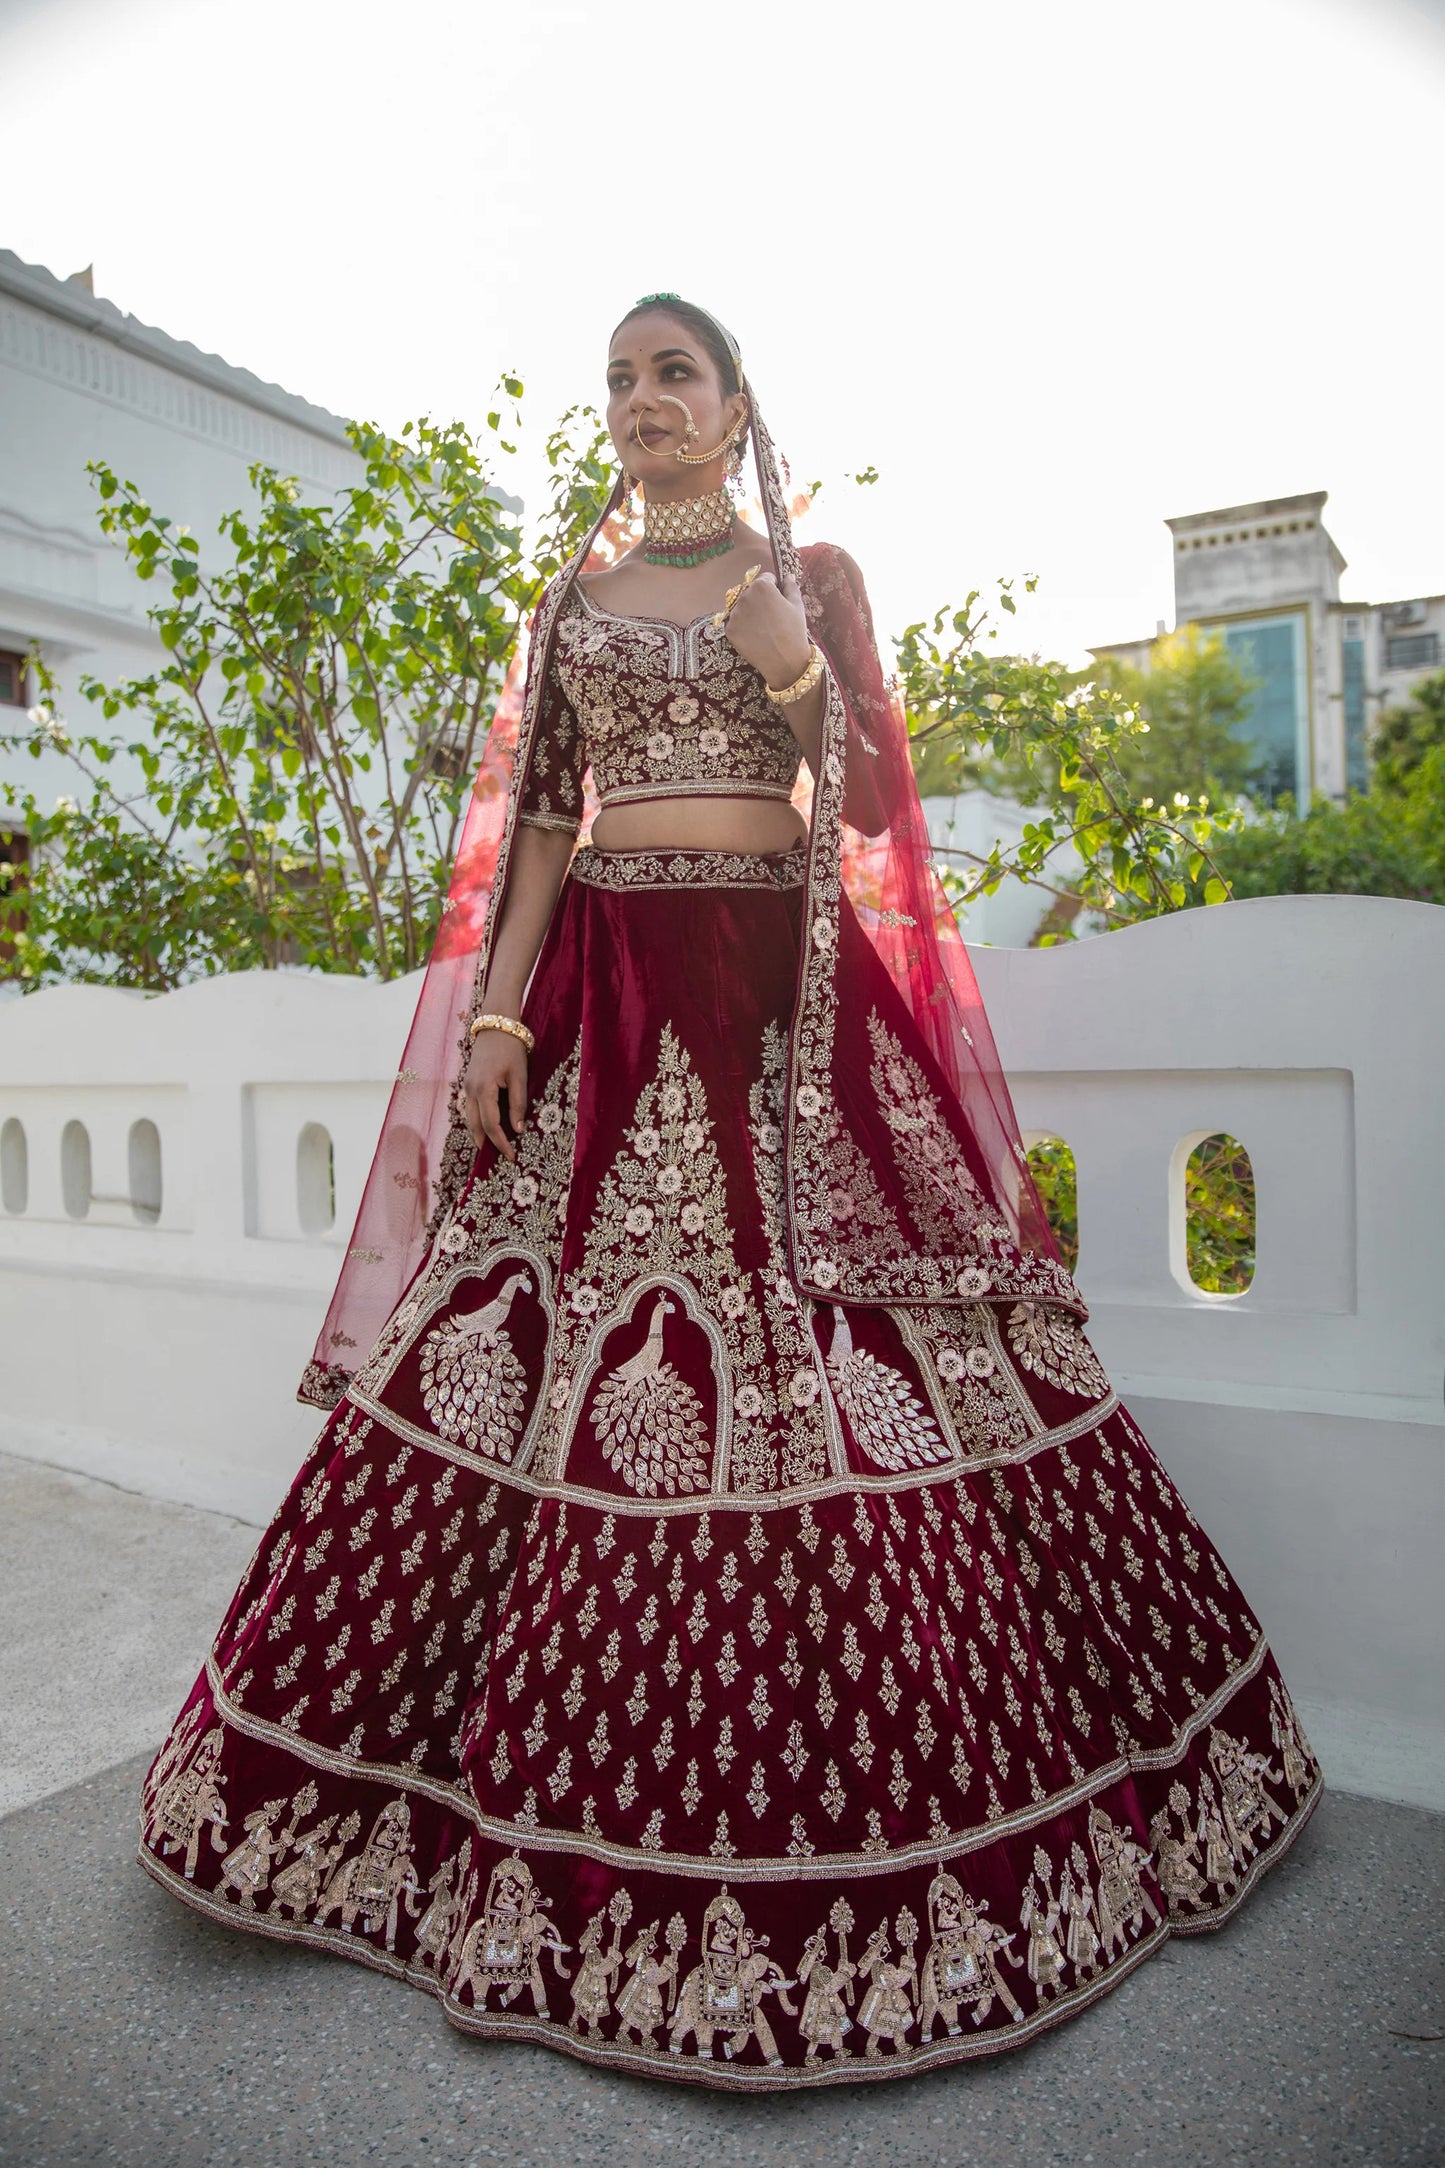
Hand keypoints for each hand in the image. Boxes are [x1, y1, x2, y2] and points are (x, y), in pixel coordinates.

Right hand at [461, 1029, 527, 1163]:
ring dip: (480, 1134)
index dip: (501, 1143)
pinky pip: (471, 1108)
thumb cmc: (511, 1048)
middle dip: (487, 1144)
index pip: (491, 1126)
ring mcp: (466, 1086)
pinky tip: (488, 1127)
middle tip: (500, 1158)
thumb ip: (518, 1104)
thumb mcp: (519, 1076)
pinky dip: (478, 1121)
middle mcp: (470, 1091)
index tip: (511, 1156)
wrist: (496, 1024)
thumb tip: (518, 1129)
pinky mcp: (468, 1082)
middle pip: (475, 1126)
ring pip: (470, 1118)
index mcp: (483, 1089)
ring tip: (493, 1147)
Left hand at [722, 569, 811, 691]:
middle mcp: (744, 596)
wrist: (784, 661)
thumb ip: (791, 586)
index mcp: (762, 586)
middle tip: (771, 616)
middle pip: (751, 591)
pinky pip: (735, 622)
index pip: (766, 578)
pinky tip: (755, 635)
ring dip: (750, 612)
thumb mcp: (797, 605)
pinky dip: (743, 626)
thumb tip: (788, 576)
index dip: (774, 588)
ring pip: (741, 606)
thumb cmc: (794, 631)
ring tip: (764, 627)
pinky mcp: (729, 630)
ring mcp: (735, 614)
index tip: (779, 601)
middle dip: (760, 599)